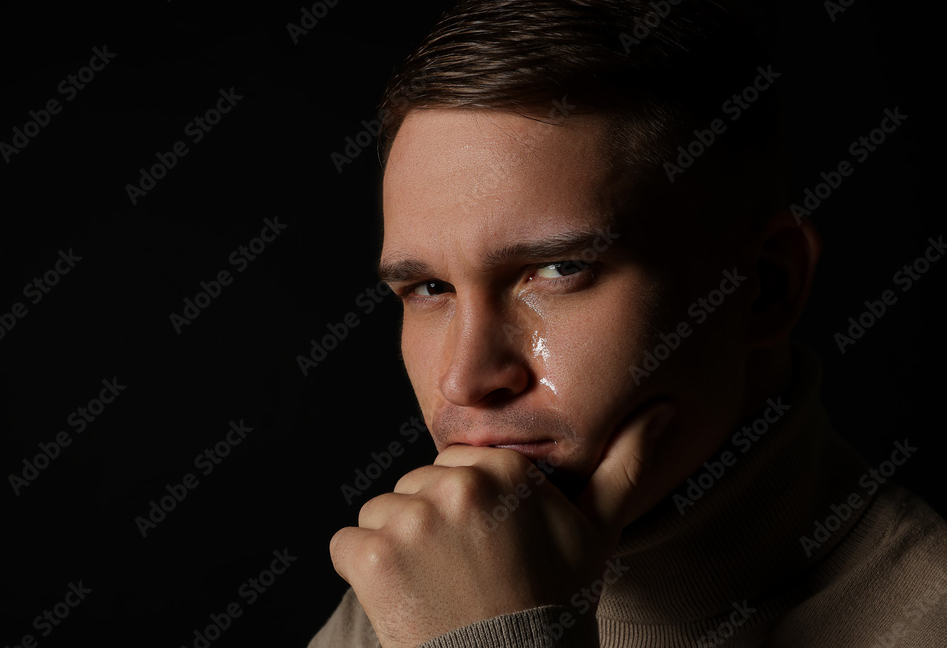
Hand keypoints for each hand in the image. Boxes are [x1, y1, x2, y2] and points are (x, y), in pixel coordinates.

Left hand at [329, 402, 674, 647]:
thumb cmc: (554, 602)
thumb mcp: (596, 532)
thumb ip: (625, 464)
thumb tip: (665, 409)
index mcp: (504, 468)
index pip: (456, 466)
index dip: (468, 509)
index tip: (489, 547)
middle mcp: (454, 484)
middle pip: (415, 487)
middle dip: (429, 524)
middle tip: (464, 572)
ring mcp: (409, 519)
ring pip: (380, 513)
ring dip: (395, 548)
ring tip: (437, 587)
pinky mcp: (370, 555)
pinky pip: (346, 545)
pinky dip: (363, 571)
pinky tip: (403, 599)